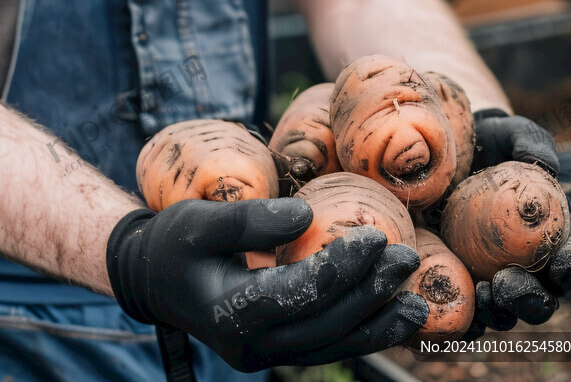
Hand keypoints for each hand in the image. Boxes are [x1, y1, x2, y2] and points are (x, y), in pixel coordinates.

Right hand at [106, 198, 428, 370]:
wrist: (153, 278)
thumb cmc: (174, 243)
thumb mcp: (198, 221)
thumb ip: (249, 220)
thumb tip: (306, 215)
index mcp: (230, 315)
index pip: (299, 295)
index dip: (341, 267)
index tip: (375, 236)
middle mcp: (251, 348)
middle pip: (324, 324)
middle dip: (370, 293)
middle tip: (406, 258)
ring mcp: (265, 354)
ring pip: (331, 344)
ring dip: (376, 323)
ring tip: (417, 302)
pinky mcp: (277, 348)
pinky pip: (326, 344)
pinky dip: (362, 332)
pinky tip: (392, 316)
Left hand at [462, 109, 570, 338]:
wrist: (449, 149)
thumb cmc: (492, 140)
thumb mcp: (513, 133)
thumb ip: (531, 143)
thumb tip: (546, 165)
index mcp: (550, 235)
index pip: (570, 260)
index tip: (560, 267)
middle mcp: (526, 263)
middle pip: (541, 297)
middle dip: (530, 301)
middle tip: (506, 286)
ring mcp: (492, 274)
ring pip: (505, 311)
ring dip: (498, 314)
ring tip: (480, 298)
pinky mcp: (460, 276)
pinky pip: (465, 309)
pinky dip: (464, 319)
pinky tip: (452, 311)